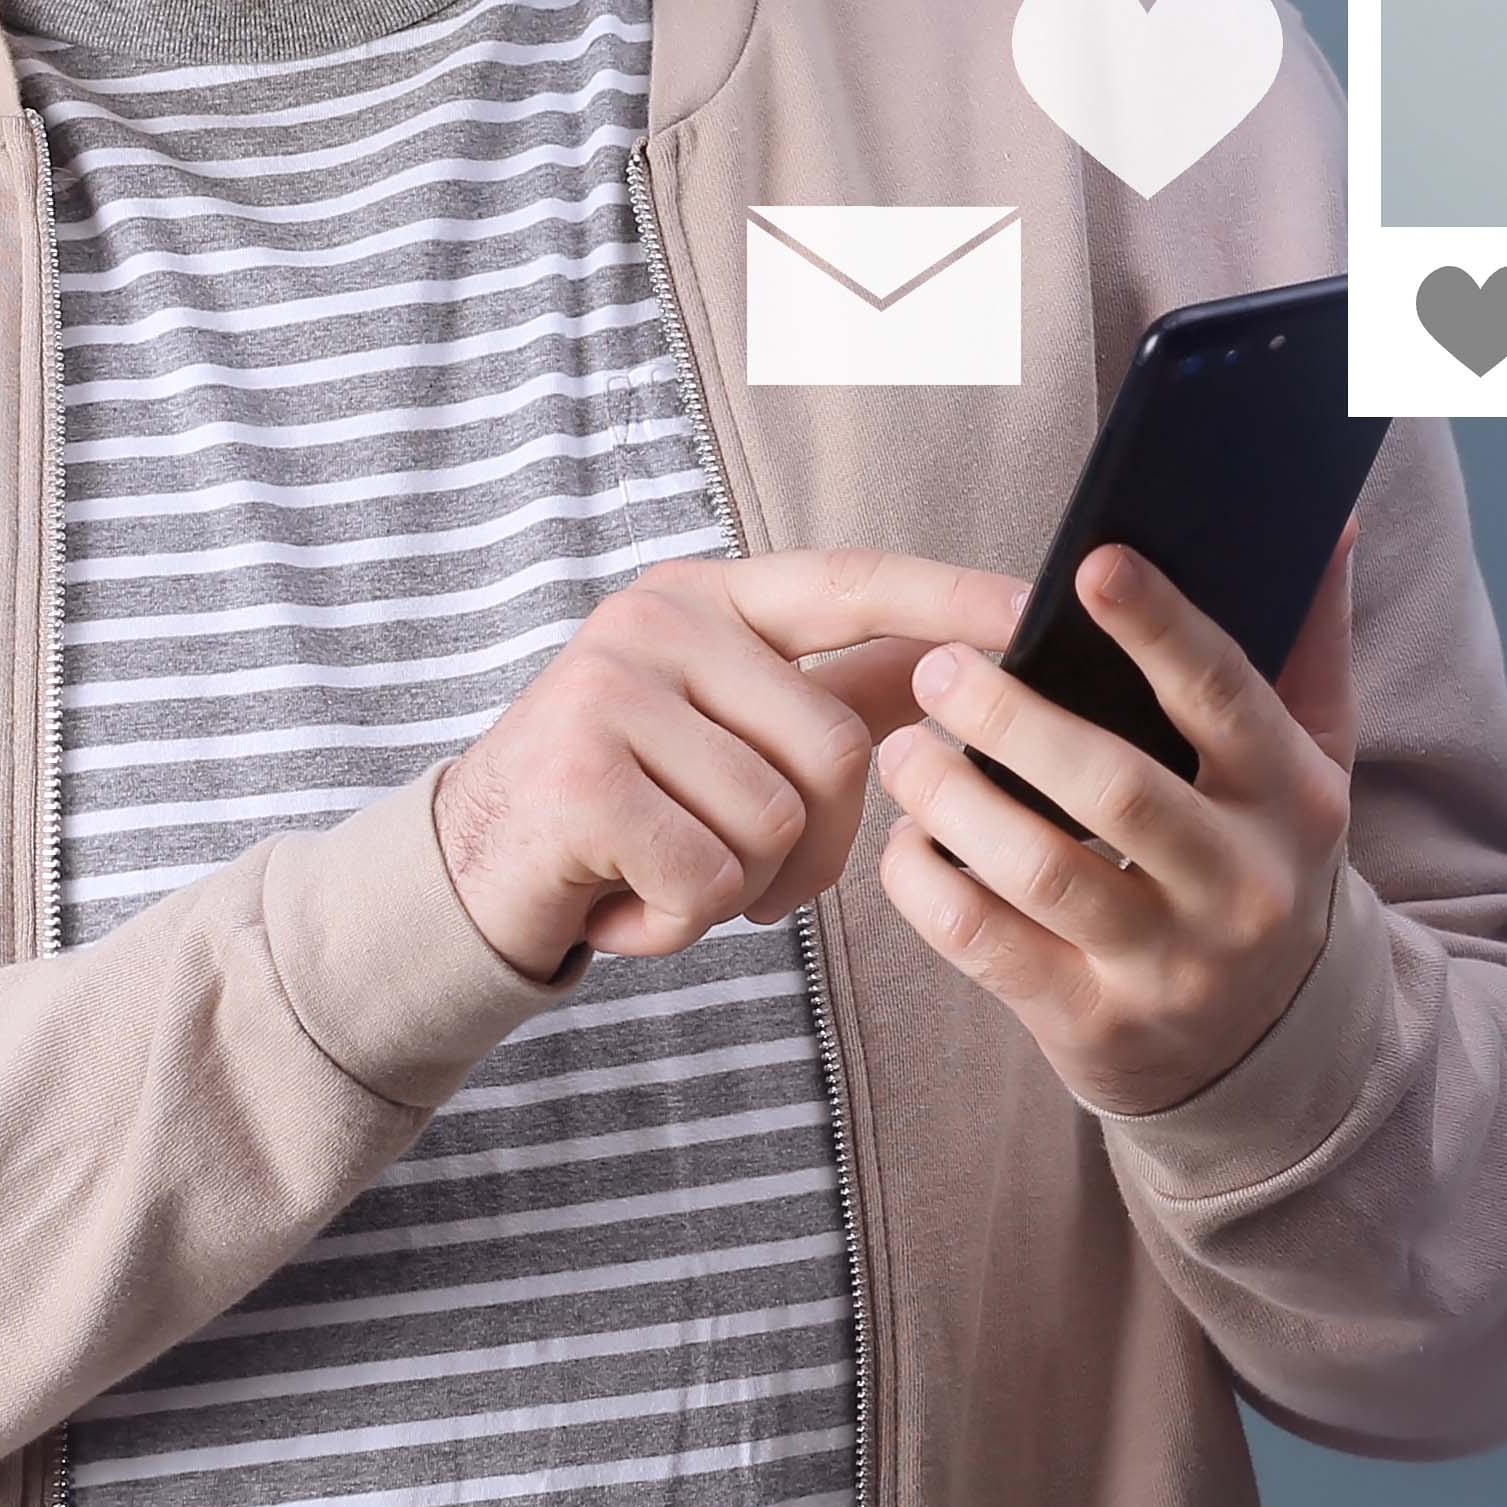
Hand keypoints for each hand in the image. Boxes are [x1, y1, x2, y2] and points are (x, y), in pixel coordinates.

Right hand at [433, 553, 1026, 978]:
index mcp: (706, 599)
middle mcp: (656, 621)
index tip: (1037, 613)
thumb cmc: (623, 806)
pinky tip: (625, 902)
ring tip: (668, 875)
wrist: (470, 874)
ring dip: (741, 892)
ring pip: (775, 823)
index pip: (853, 583)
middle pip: (835, 747)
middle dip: (814, 847)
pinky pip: (708, 878)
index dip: (950, 599)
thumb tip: (972, 664)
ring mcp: (608, 689)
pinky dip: (681, 923)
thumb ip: (840, 692)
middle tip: (741, 875)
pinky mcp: (577, 776)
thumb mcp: (727, 732)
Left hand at [868, 540, 1356, 1117]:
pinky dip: (929, 886)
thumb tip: (1327, 521)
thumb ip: (1309, 642)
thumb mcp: (1307, 762)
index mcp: (1293, 798)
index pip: (1226, 696)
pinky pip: (989, 946)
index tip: (1089, 566)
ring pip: (1043, 870)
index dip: (1159, 627)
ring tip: (903, 748)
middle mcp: (1244, 885)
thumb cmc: (1261, 860)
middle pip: (1117, 788)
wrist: (1265, 1049)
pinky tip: (907, 840)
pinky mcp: (1097, 1025)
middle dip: (1013, 718)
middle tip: (937, 668)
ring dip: (953, 798)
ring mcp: (1170, 965)